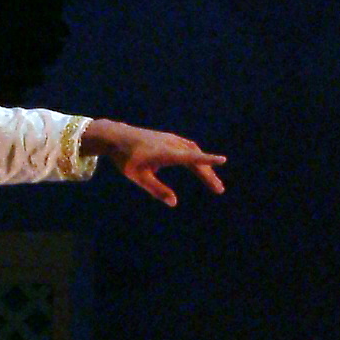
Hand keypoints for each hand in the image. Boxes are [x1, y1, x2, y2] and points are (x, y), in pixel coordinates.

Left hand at [84, 120, 226, 206]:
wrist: (116, 136)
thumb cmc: (125, 159)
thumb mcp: (139, 177)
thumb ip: (157, 189)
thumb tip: (174, 203)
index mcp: (165, 153)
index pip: (191, 157)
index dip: (207, 160)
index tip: (223, 160)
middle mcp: (171, 144)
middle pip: (195, 158)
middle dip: (208, 174)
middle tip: (219, 189)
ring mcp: (171, 139)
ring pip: (193, 152)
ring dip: (203, 166)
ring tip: (211, 181)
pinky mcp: (168, 138)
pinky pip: (187, 147)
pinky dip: (196, 156)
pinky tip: (197, 165)